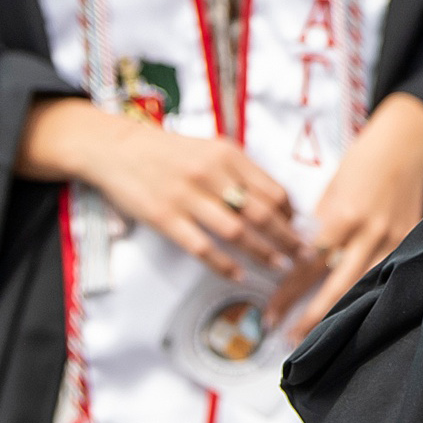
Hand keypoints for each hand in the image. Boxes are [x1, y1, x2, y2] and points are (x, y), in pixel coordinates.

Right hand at [17, 97, 305, 281]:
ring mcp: (188, 197)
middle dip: (288, 238)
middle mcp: (212, 175)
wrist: (118, 149)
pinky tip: (239, 274)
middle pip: (262, 213)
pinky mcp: (166, 218)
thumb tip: (276, 202)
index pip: (273, 190)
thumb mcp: (211, 149)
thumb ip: (241, 173)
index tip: (302, 230)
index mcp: (228, 156)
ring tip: (280, 268)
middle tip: (304, 256)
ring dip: (263, 253)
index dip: (292, 215)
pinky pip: (202, 247)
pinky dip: (224, 264)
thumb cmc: (169, 152)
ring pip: (237, 232)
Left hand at [278, 93, 422, 340]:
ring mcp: (392, 238)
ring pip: (362, 285)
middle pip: (335, 284)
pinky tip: (355, 310)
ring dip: (338, 311)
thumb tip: (300, 254)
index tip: (271, 311)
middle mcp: (369, 231)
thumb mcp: (332, 189)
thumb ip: (320, 224)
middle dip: (311, 314)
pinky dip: (367, 292)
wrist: (406, 144)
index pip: (308, 263)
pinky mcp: (408, 239)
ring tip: (317, 334)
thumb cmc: (363, 161)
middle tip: (288, 336)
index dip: (288, 291)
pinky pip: (385, 273)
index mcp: (344, 215)